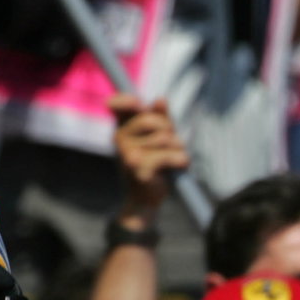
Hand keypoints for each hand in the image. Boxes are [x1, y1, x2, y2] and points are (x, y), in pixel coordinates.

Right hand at [108, 93, 189, 222]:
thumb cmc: (155, 166)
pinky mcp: (138, 170)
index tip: (140, 105)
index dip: (129, 101)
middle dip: (170, 130)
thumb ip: (161, 118)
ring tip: (174, 159)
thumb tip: (160, 99)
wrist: (146, 199)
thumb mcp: (159, 138)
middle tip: (172, 143)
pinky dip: (180, 160)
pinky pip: (168, 156)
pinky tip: (179, 166)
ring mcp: (127, 154)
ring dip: (178, 148)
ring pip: (165, 138)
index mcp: (122, 129)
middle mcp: (120, 139)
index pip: (119, 105)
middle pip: (152, 119)